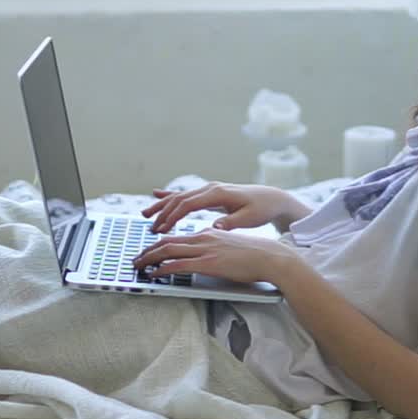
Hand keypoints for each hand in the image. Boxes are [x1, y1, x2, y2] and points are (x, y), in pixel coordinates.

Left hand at [132, 228, 301, 284]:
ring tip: (138, 265)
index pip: (176, 237)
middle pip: (167, 241)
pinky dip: (162, 268)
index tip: (148, 251)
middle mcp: (203, 238)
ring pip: (168, 249)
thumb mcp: (230, 248)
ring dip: (149, 257)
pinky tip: (154, 273)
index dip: (158, 244)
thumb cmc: (255, 256)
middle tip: (136, 258)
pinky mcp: (208, 262)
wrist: (270, 257)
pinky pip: (178, 264)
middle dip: (148, 250)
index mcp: (208, 234)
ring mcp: (205, 249)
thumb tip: (206, 257)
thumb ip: (215, 249)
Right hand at [141, 182, 310, 233]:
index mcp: (218, 194)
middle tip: (151, 229)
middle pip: (179, 199)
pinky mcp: (210, 194)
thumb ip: (231, 222)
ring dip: (162, 206)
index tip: (163, 229)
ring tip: (146, 216)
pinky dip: (170, 196)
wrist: (271, 198)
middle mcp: (210, 189)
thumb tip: (215, 228)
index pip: (188, 204)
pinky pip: (186, 195)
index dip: (173, 216)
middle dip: (163, 213)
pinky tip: (157, 195)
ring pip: (179, 196)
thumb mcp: (249, 218)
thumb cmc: (261, 209)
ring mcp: (209, 190)